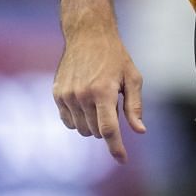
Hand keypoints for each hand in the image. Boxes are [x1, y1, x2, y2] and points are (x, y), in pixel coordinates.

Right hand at [51, 0, 145, 162]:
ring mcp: (67, 96)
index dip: (115, 148)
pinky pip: (68, 121)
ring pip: (81, 129)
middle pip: (95, 131)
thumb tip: (139, 131)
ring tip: (99, 100)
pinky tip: (85, 103)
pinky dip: (78, 119)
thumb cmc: (115, 56)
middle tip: (111, 103)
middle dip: (106, 126)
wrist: (87, 35)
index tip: (122, 160)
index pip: (108, 129)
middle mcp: (82, 96)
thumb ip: (134, 106)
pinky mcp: (57, 94)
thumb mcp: (132, 77)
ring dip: (92, 124)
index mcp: (103, 92)